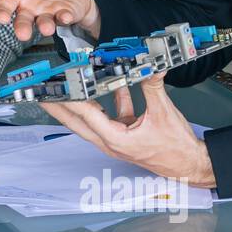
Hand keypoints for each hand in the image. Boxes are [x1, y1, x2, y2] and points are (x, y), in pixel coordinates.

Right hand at [0, 0, 99, 40]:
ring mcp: (46, 14)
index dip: (1, 13)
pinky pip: (62, 19)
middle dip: (22, 28)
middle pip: (22, 21)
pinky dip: (64, 18)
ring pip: (42, 23)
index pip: (5, 5)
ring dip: (44, 26)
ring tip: (46, 28)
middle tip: (23, 33)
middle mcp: (30, 8)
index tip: (1, 18)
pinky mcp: (63, 16)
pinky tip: (65, 15)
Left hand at [39, 74, 215, 186]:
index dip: (72, 101)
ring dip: (81, 103)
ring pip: (91, 119)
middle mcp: (111, 142)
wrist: (190, 165)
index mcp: (116, 140)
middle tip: (42, 94)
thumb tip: (149, 67)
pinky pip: (111, 115)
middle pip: (77, 122)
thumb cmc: (176, 149)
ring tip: (68, 86)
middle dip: (59, 107)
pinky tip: (115, 84)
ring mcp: (115, 139)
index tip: (58, 89)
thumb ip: (153, 87)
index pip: (87, 117)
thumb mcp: (164, 113)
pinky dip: (111, 101)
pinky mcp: (124, 135)